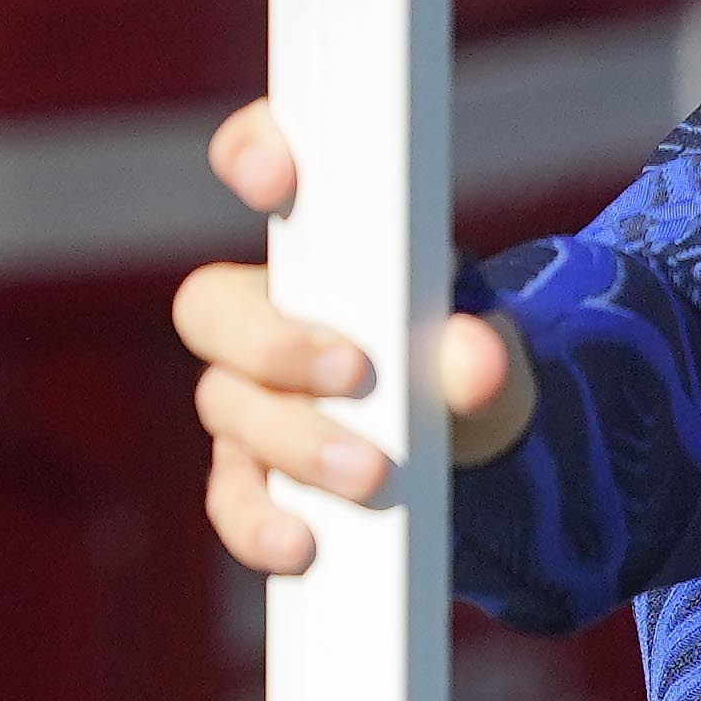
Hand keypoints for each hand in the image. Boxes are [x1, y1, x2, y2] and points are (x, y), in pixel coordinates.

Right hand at [175, 96, 528, 573]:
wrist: (473, 462)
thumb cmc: (463, 370)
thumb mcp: (487, 354)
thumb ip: (482, 350)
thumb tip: (476, 363)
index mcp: (316, 248)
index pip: (258, 165)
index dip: (251, 154)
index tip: (276, 178)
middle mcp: (260, 315)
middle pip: (214, 309)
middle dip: (278, 342)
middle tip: (353, 371)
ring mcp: (245, 398)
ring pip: (226, 406)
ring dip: (294, 441)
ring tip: (371, 476)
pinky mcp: (250, 477)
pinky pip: (232, 497)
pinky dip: (260, 523)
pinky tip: (301, 545)